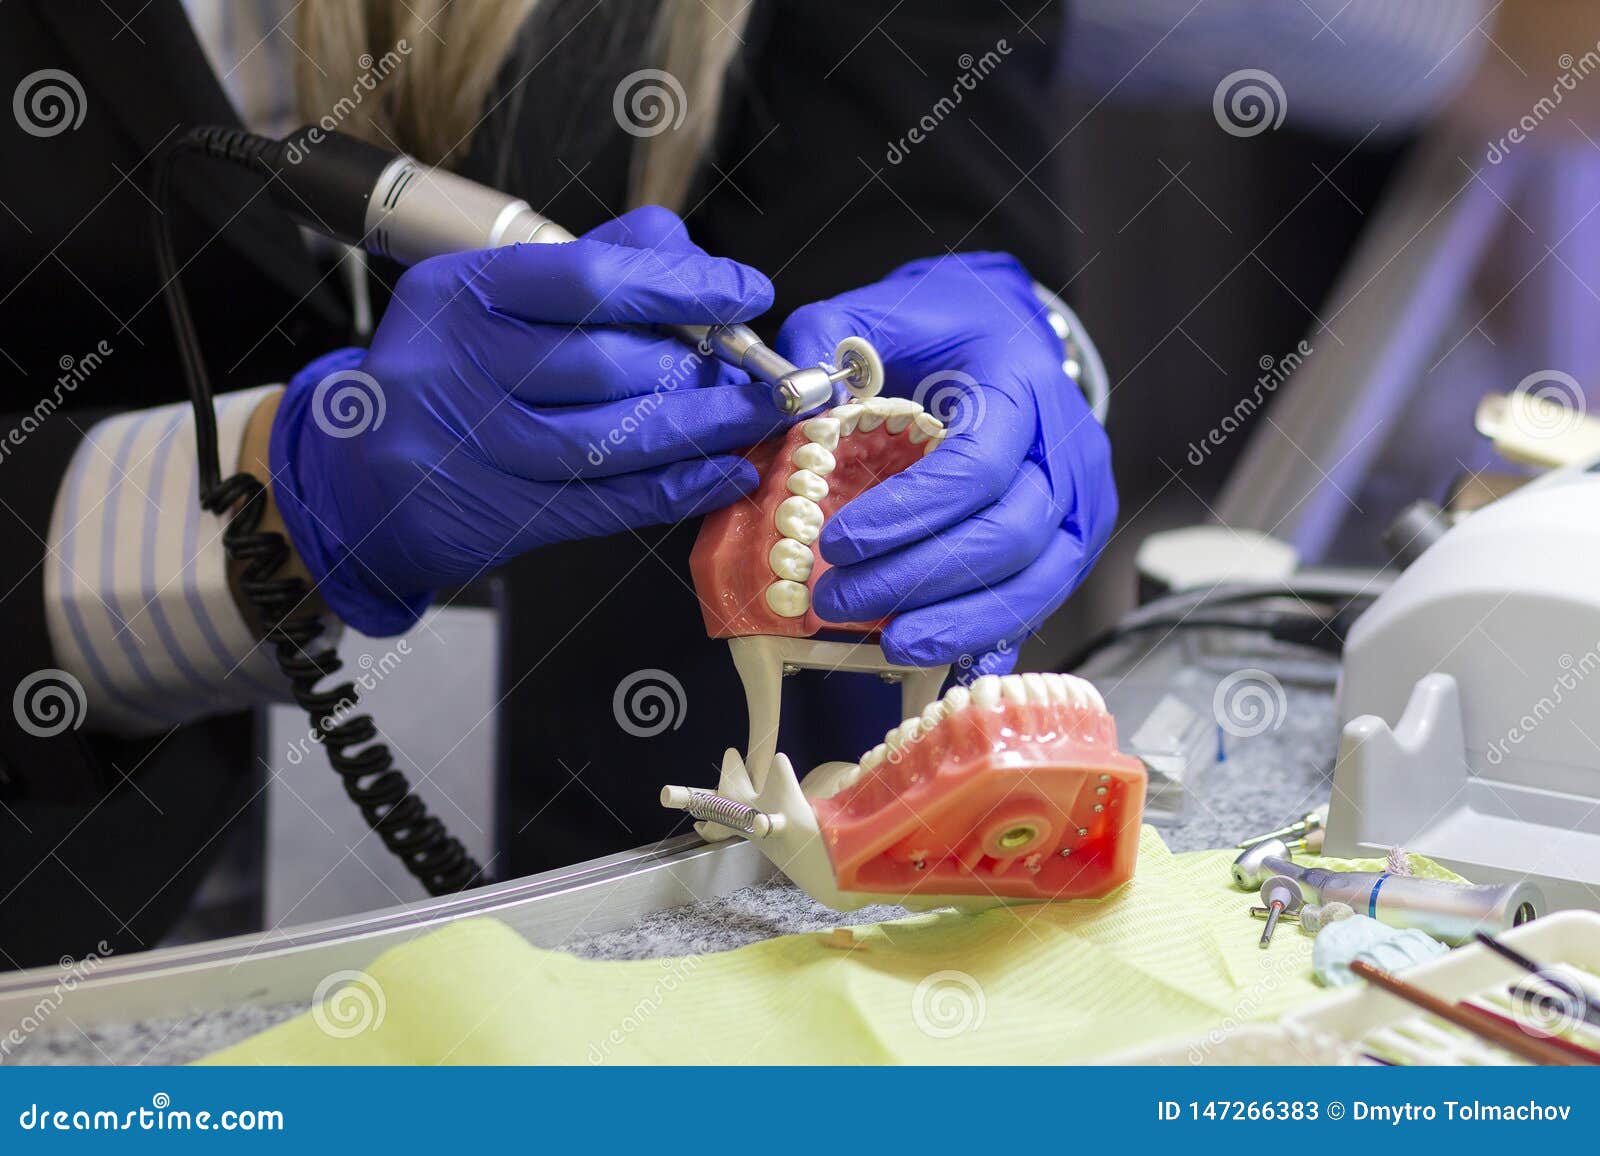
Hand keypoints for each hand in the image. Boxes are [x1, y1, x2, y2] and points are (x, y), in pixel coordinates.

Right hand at [270, 206, 785, 635]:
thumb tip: (689, 255)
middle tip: (754, 369)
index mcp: (458, 292)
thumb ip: (589, 266)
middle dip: (701, 367)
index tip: (748, 292)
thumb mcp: (494, 301)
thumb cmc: (449, 375)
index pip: (589, 280)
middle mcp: (453, 366)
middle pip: (608, 363)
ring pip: (613, 440)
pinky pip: (605, 503)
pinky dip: (676, 490)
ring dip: (703, 431)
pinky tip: (724, 474)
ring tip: (757, 418)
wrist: (356, 480)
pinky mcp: (490, 516)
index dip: (684, 286)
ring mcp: (468, 448)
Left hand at [775, 252, 1115, 676]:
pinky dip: (990, 637)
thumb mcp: (887, 310)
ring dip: (956, 622)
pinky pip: (1039, 603)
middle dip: (917, 579)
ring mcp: (1084, 504)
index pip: (978, 467)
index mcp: (1023, 385)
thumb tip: (790, 397)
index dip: (908, 515)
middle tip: (836, 599)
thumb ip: (833, 339)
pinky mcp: (1075, 544)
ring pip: (1036, 583)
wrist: (1008, 336)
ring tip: (884, 642)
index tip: (837, 543)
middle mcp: (1070, 450)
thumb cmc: (948, 328)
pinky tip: (943, 663)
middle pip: (1008, 536)